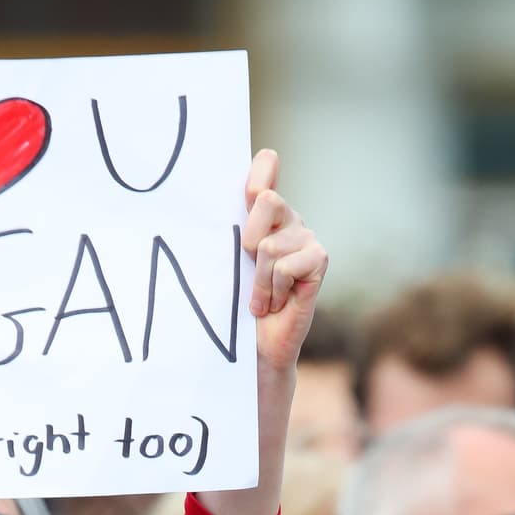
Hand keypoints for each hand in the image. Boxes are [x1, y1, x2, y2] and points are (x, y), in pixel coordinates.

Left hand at [241, 150, 327, 377]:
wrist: (254, 348)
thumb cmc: (234, 306)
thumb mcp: (223, 263)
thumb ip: (223, 232)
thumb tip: (196, 206)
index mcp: (262, 213)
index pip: (266, 166)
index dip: (258, 169)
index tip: (246, 189)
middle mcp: (287, 218)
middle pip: (265, 198)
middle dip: (247, 240)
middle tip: (247, 268)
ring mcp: (305, 237)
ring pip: (268, 245)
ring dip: (257, 281)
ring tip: (259, 298)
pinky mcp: (318, 259)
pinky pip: (284, 266)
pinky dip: (272, 291)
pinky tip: (275, 304)